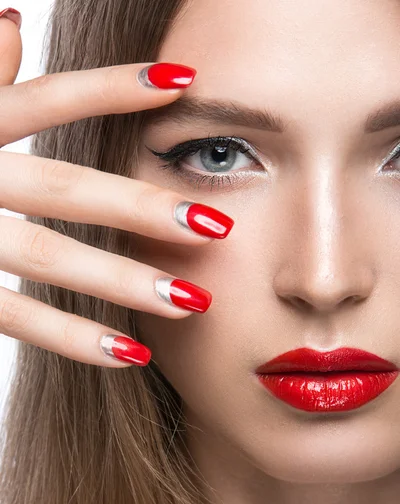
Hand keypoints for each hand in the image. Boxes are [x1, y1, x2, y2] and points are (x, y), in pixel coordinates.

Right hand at [0, 13, 233, 367]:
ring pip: (51, 260)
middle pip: (68, 190)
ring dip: (125, 283)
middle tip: (216, 226)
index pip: (51, 101)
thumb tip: (12, 23)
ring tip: (193, 304)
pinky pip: (18, 319)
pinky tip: (132, 352)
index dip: (115, 88)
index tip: (184, 85)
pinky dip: (75, 337)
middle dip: (143, 208)